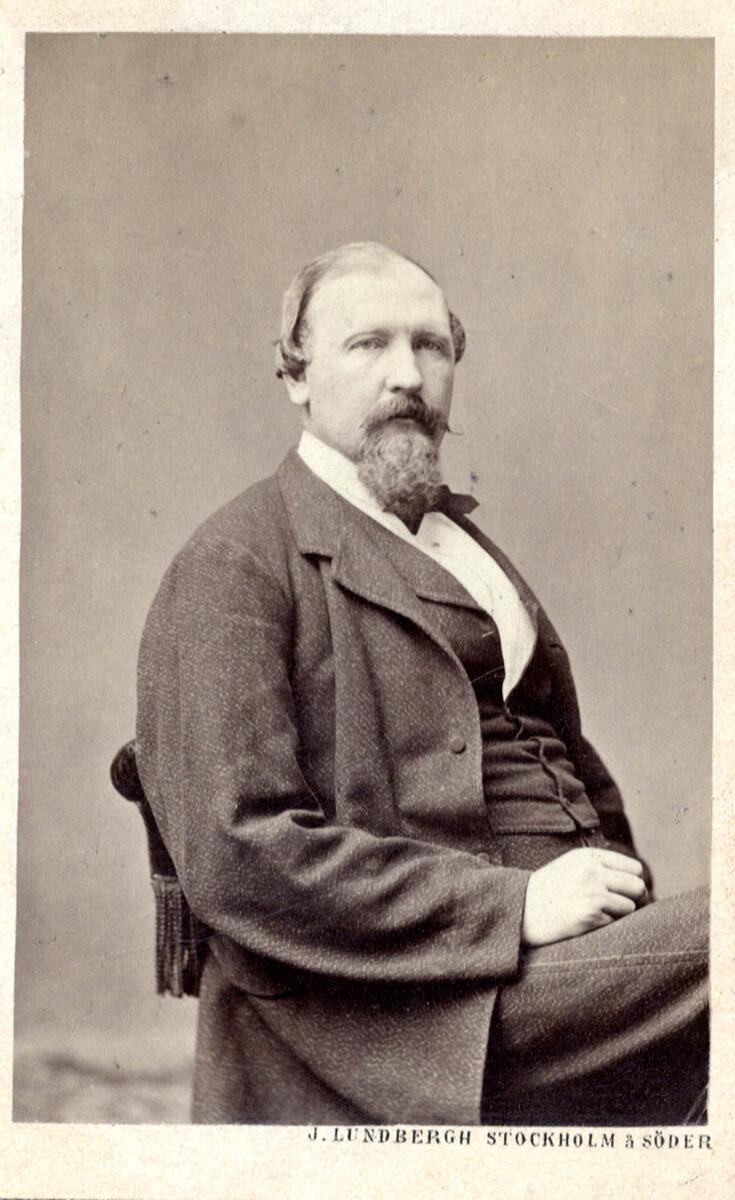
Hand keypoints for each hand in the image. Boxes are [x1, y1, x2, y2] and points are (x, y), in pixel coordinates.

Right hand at [521, 847, 648, 947]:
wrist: (520, 910)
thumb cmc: (549, 890)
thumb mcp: (572, 866)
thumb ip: (602, 867)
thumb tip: (640, 883)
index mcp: (589, 856)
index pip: (634, 868)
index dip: (633, 882)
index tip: (626, 893)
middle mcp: (592, 871)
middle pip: (637, 886)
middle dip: (634, 899)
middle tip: (621, 908)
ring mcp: (592, 894)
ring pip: (629, 907)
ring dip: (618, 915)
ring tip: (597, 915)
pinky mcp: (589, 916)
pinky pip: (614, 923)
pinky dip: (605, 926)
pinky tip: (586, 923)